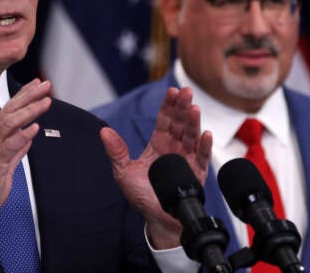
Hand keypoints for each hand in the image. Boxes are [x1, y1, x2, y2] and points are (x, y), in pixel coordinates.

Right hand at [0, 79, 51, 242]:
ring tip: (45, 102)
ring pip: (10, 123)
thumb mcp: (7, 163)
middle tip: (44, 84)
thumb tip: (28, 136)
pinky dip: (22, 135)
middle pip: (10, 110)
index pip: (10, 110)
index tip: (37, 84)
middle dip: (29, 96)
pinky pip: (9, 145)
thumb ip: (17, 149)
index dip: (24, 95)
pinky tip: (34, 128)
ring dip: (29, 111)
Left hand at [100, 86, 212, 248]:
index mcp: (159, 143)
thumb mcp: (123, 171)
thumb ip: (116, 151)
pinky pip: (203, 156)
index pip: (165, 119)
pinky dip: (205, 145)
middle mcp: (175, 147)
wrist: (157, 218)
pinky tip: (206, 135)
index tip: (172, 91)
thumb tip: (103, 131)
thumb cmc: (141, 194)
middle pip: (181, 122)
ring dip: (194, 122)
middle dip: (183, 106)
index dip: (169, 105)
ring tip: (194, 109)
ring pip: (192, 135)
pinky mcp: (198, 172)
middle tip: (186, 91)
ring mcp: (188, 157)